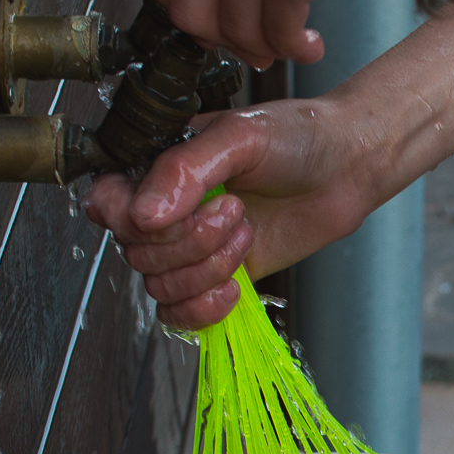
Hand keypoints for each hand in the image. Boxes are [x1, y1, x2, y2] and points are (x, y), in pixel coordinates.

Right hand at [83, 99, 373, 327]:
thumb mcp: (239, 137)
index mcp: (155, 165)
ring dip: (208, 269)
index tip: (189, 207)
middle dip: (192, 241)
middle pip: (138, 252)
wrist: (345, 168)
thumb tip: (144, 215)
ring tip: (245, 233)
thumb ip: (185, 169)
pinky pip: (181, 316)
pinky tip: (235, 289)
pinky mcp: (217, 278)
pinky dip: (203, 311)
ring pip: (160, 286)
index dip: (136, 219)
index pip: (107, 206)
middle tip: (236, 210)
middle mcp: (164, 209)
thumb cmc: (295, 138)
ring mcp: (189, 248)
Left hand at [131, 0, 394, 67]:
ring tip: (289, 44)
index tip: (212, 16)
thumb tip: (209, 15)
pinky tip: (310, 45)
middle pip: (188, 13)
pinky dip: (297, 52)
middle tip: (253, 42)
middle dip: (224, 41)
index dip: (181, 5)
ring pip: (232, 31)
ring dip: (266, 50)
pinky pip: (277, 35)